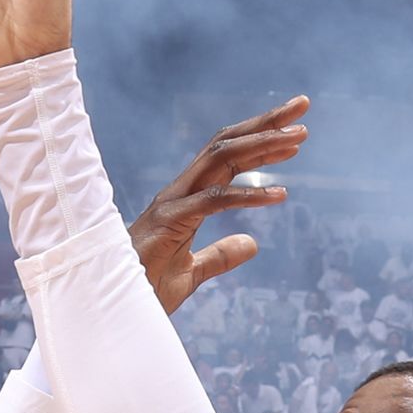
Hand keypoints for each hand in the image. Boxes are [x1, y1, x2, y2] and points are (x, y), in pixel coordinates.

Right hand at [129, 99, 307, 314]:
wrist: (110, 307)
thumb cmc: (142, 290)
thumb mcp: (192, 273)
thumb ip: (220, 256)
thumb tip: (252, 243)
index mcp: (185, 199)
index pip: (227, 158)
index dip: (261, 139)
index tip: (295, 130)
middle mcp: (180, 192)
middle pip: (227, 145)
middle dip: (266, 123)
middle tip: (303, 105)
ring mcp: (173, 203)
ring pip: (221, 159)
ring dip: (261, 143)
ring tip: (298, 136)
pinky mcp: (171, 222)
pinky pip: (215, 201)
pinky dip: (249, 196)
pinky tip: (280, 195)